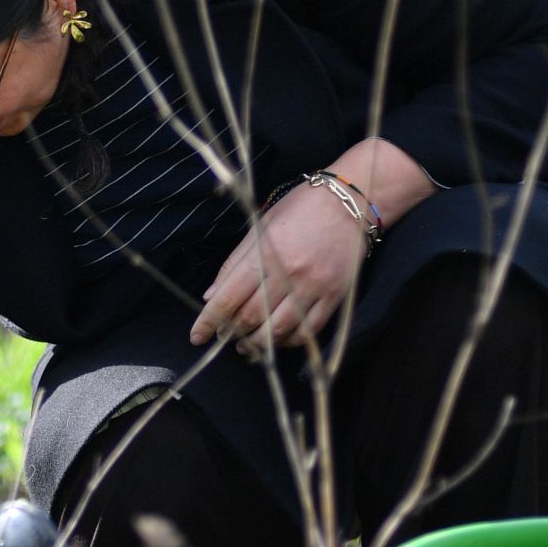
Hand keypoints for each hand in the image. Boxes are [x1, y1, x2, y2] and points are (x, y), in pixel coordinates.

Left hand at [191, 185, 366, 348]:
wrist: (350, 202)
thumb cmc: (299, 209)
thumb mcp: (260, 227)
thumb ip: (234, 264)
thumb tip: (211, 296)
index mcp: (265, 254)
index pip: (228, 297)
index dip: (209, 321)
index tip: (197, 336)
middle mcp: (289, 274)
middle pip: (252, 317)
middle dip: (232, 333)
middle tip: (224, 337)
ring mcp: (314, 288)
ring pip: (278, 330)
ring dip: (257, 344)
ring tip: (247, 344)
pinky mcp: (334, 297)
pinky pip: (308, 331)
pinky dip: (288, 341)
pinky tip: (277, 338)